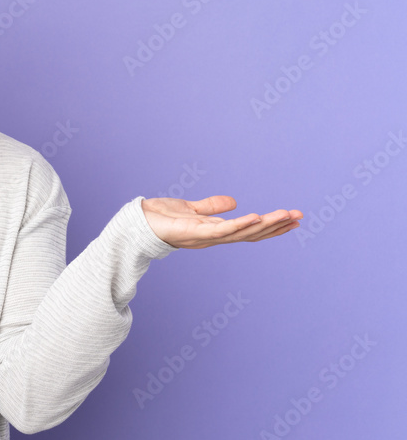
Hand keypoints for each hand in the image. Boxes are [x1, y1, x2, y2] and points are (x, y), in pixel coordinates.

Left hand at [141, 195, 302, 248]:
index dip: (271, 226)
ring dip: (265, 224)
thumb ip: (212, 207)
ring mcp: (206, 237)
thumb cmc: (162, 218)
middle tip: (300, 217)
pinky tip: (255, 217)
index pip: (250, 230)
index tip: (293, 219)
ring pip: (242, 232)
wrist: (138, 223)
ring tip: (286, 215)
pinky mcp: (195, 233)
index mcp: (216, 232)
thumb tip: (233, 202)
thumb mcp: (192, 209)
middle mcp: (214, 237)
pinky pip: (221, 230)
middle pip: (251, 233)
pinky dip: (239, 224)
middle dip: (276, 226)